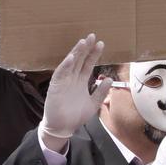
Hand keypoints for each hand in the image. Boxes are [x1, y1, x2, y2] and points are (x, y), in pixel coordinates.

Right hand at [37, 34, 110, 150]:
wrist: (63, 128)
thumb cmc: (76, 116)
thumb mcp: (93, 103)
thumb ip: (100, 92)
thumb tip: (110, 79)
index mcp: (81, 81)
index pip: (88, 64)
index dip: (94, 54)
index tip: (101, 44)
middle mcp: (72, 78)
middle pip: (79, 60)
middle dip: (85, 48)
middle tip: (92, 36)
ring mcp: (63, 81)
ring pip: (70, 63)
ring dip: (75, 53)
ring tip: (82, 42)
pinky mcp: (55, 87)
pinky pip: (60, 74)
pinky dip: (65, 66)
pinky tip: (71, 58)